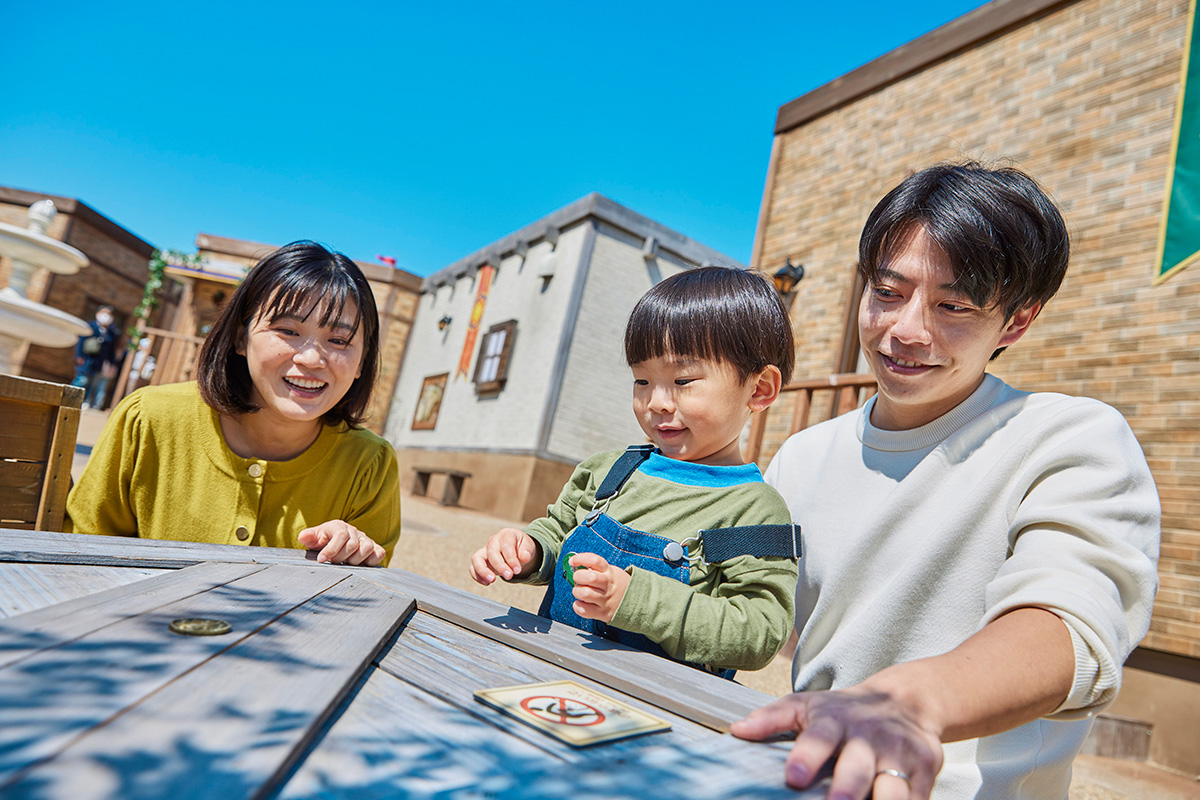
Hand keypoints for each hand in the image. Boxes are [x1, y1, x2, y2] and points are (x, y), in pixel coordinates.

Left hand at [298, 520, 386, 565]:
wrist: (335, 543)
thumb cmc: (324, 541)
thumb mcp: (314, 538)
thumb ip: (308, 537)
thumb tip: (303, 536)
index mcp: (339, 527)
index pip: (340, 535)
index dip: (331, 549)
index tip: (321, 560)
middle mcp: (354, 531)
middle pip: (352, 545)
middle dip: (340, 558)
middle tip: (333, 562)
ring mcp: (366, 540)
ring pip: (367, 549)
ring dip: (354, 560)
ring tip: (346, 563)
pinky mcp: (375, 548)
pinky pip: (379, 554)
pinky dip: (371, 561)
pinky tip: (360, 564)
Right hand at [469, 528, 539, 584]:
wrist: (516, 548)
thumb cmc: (521, 547)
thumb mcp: (528, 546)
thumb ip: (526, 551)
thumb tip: (525, 557)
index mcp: (506, 535)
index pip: (506, 546)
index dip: (511, 559)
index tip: (517, 570)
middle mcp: (493, 541)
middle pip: (491, 552)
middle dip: (499, 566)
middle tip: (509, 576)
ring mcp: (484, 551)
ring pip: (476, 558)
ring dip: (482, 570)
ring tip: (491, 580)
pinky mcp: (480, 561)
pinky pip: (473, 567)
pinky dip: (477, 576)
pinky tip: (487, 583)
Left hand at [568, 552, 630, 622]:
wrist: (636, 602)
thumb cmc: (615, 585)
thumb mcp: (610, 572)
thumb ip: (594, 568)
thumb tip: (574, 564)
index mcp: (609, 572)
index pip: (594, 560)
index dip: (580, 559)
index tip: (573, 561)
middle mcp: (608, 585)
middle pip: (590, 577)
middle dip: (577, 576)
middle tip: (577, 579)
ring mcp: (605, 600)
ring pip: (585, 593)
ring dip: (577, 591)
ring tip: (579, 591)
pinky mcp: (603, 613)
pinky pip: (584, 610)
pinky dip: (578, 606)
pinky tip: (582, 603)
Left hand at [730, 686, 941, 799]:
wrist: (908, 701)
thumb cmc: (844, 712)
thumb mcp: (807, 705)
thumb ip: (772, 718)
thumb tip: (737, 731)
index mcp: (835, 721)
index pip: (819, 736)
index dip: (807, 755)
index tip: (794, 776)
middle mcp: (869, 737)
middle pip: (858, 767)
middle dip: (847, 789)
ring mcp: (900, 755)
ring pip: (895, 788)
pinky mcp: (926, 772)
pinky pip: (918, 799)